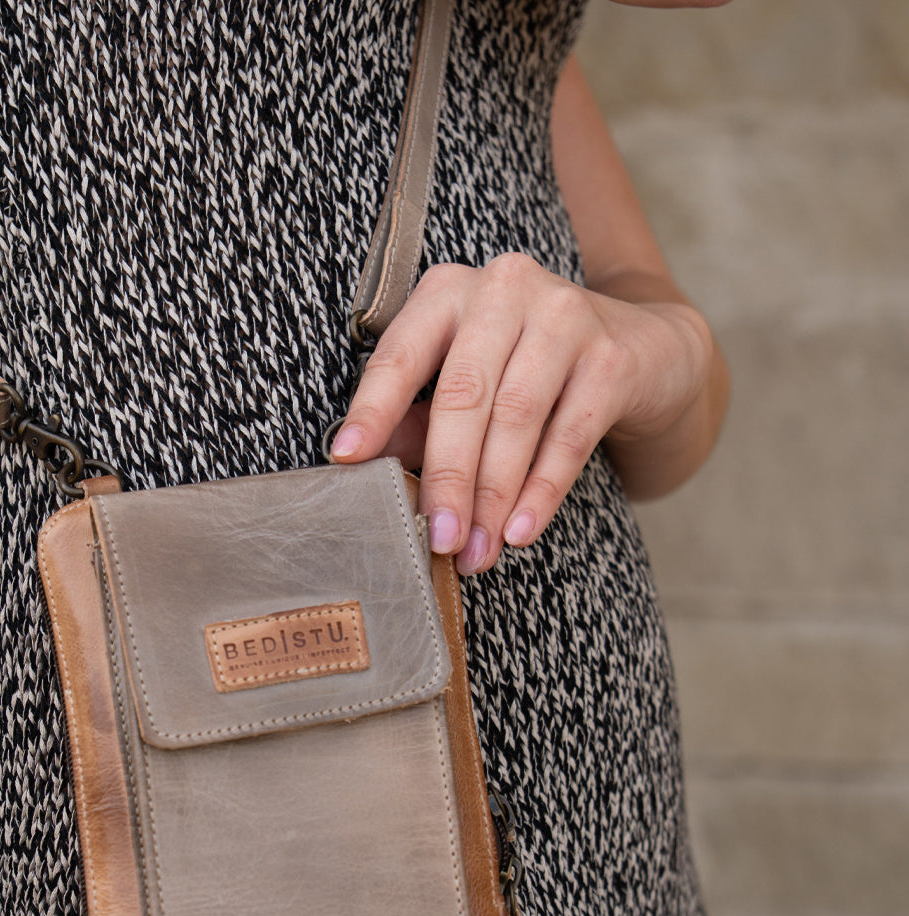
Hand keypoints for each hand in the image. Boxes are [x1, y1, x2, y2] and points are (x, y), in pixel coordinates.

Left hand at [330, 252, 713, 573]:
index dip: (373, 409)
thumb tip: (367, 464)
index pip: (401, 354)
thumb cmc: (530, 372)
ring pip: (516, 418)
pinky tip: (521, 531)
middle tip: (436, 538)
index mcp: (449, 292)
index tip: (347, 459)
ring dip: (493, 496)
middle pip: (463, 395)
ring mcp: (564, 314)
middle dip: (447, 477)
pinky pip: (569, 435)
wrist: (644, 351)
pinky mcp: (611, 356)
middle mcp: (503, 288)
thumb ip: (417, 420)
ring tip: (476, 551)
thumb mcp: (467, 385)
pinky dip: (542, 490)